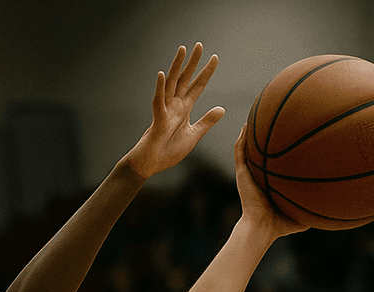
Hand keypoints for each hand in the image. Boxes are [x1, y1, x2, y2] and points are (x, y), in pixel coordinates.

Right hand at [121, 44, 225, 180]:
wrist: (151, 165)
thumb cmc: (168, 151)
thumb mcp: (193, 135)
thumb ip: (207, 122)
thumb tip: (222, 109)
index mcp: (184, 109)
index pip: (198, 87)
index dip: (206, 73)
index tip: (215, 58)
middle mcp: (175, 106)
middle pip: (185, 80)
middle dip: (192, 63)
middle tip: (199, 45)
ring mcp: (165, 111)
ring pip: (171, 84)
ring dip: (176, 67)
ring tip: (182, 50)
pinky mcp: (157, 121)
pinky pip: (158, 102)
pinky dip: (160, 89)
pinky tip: (162, 75)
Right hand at [233, 125, 307, 240]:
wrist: (262, 228)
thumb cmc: (281, 224)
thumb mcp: (301, 214)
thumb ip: (314, 208)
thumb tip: (334, 207)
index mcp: (270, 183)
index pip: (274, 163)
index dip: (279, 151)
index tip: (290, 136)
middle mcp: (259, 177)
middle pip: (261, 153)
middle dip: (265, 137)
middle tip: (273, 120)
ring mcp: (249, 174)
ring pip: (248, 149)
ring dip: (250, 133)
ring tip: (255, 116)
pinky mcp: (241, 174)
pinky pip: (240, 153)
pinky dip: (241, 139)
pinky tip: (245, 126)